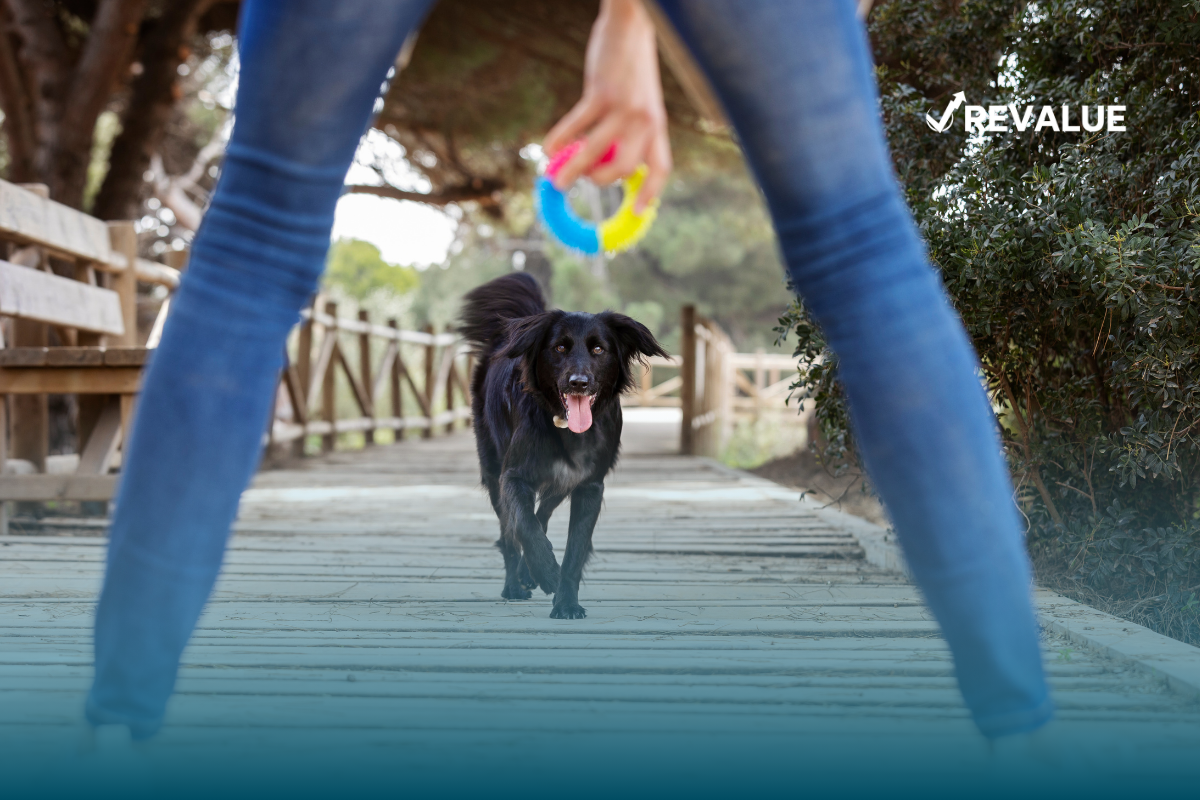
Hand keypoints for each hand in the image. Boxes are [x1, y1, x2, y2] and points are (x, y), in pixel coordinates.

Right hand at [543, 0, 671, 212]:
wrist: (632, 23)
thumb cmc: (631, 65)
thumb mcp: (640, 100)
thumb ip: (628, 129)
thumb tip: (600, 161)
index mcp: (657, 124)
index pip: (660, 167)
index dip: (650, 193)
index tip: (638, 213)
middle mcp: (645, 120)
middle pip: (624, 169)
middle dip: (598, 182)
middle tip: (580, 180)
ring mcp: (623, 107)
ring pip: (595, 153)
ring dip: (572, 171)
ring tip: (554, 181)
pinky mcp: (601, 93)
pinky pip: (576, 126)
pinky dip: (559, 141)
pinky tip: (549, 147)